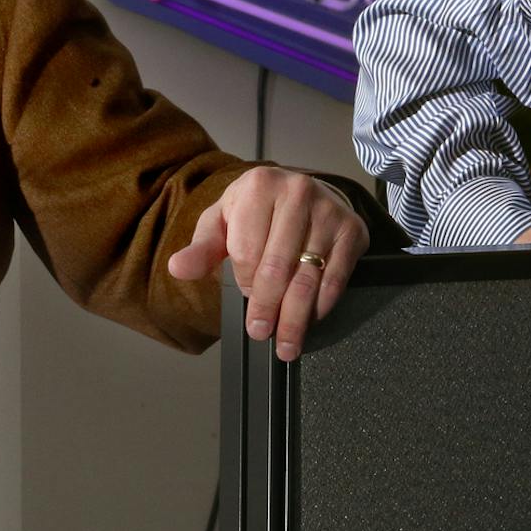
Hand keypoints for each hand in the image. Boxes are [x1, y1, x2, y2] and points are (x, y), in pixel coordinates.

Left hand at [167, 166, 368, 360]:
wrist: (302, 191)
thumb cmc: (256, 211)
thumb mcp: (222, 221)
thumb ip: (201, 247)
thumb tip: (178, 268)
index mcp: (259, 185)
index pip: (247, 250)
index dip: (242, 280)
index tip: (243, 295)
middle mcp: (298, 192)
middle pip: (278, 266)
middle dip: (267, 307)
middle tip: (260, 333)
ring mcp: (329, 211)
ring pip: (308, 277)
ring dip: (295, 317)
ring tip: (286, 345)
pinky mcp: (352, 229)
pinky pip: (336, 277)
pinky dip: (322, 304)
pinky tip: (311, 319)